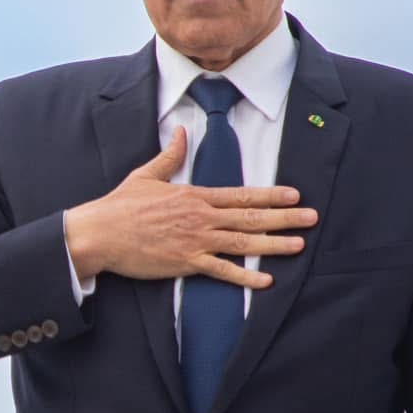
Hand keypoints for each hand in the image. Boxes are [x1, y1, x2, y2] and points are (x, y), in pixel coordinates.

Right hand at [62, 127, 316, 287]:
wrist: (100, 233)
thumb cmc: (120, 206)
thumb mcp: (146, 175)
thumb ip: (169, 155)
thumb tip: (179, 132)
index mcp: (194, 195)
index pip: (241, 194)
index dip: (270, 195)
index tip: (294, 195)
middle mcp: (200, 217)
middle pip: (250, 216)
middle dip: (284, 217)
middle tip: (312, 217)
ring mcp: (195, 240)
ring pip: (242, 242)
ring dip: (274, 244)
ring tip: (299, 245)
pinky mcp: (185, 262)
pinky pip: (221, 271)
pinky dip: (245, 276)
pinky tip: (265, 281)